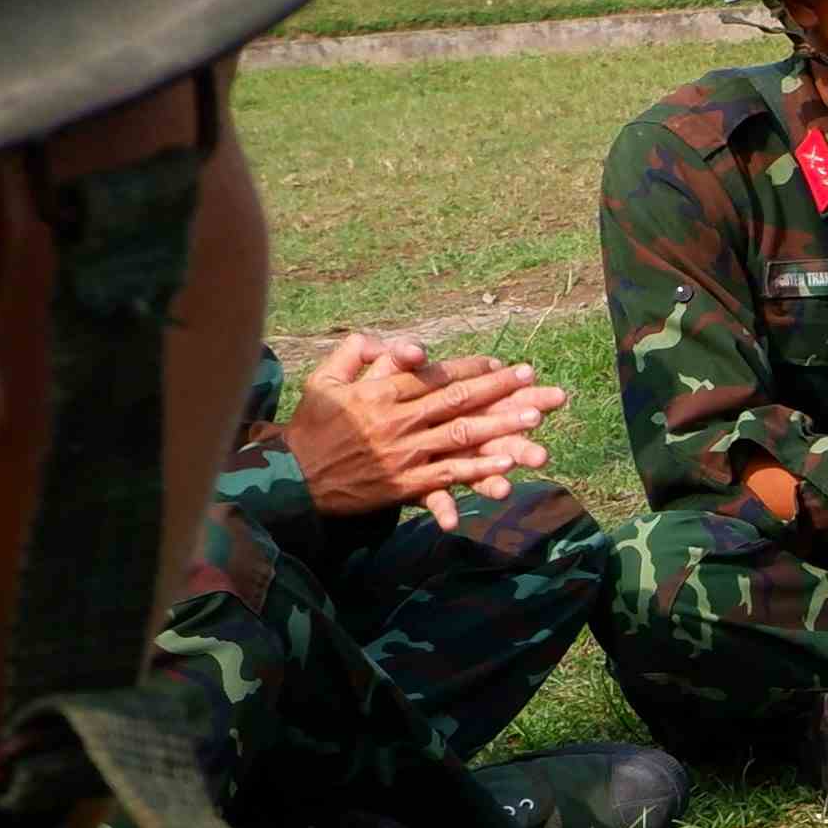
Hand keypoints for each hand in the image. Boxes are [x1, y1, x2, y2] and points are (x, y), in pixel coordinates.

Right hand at [285, 336, 561, 519]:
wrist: (294, 476)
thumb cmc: (313, 424)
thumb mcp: (325, 379)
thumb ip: (359, 353)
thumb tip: (398, 343)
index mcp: (378, 393)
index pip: (433, 375)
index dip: (469, 368)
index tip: (499, 362)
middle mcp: (394, 421)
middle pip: (455, 400)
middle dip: (497, 389)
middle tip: (532, 380)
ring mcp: (402, 454)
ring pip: (459, 436)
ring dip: (500, 427)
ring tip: (534, 418)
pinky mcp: (404, 484)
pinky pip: (448, 475)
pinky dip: (478, 469)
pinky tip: (506, 464)